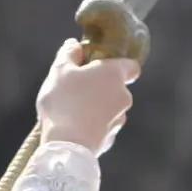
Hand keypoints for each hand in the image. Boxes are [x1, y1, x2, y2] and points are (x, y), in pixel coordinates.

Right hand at [36, 37, 139, 154]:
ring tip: (72, 113)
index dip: (118, 66)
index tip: (100, 69)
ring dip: (97, 110)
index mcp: (115, 74)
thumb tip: (74, 45)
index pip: (132, 66)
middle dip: (101, 89)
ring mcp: (119, 119)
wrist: (67, 145)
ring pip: (110, 110)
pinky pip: (103, 129)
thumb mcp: (59, 71)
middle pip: (117, 88)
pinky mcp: (111, 139)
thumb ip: (68, 54)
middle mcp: (124, 96)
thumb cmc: (64, 102)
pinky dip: (92, 128)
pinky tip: (74, 130)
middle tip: (76, 92)